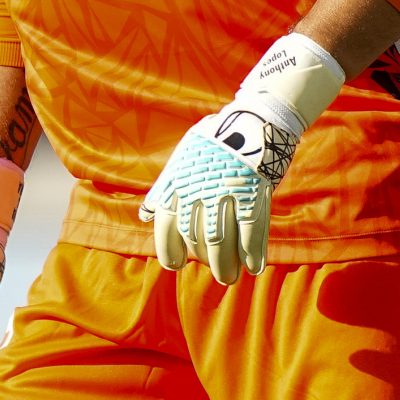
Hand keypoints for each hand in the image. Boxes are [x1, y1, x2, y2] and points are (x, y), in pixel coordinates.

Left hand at [140, 33, 345, 283]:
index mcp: (178, 183)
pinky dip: (252, 254)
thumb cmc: (213, 145)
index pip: (166, 226)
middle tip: (215, 274)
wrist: (253, 123)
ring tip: (230, 277)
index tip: (174, 264)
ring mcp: (225, 194)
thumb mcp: (181, 161)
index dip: (169, 250)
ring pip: (221, 243)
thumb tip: (144, 216)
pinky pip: (251, 234)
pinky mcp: (252, 195)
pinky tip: (254, 267)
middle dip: (204, 262)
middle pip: (196, 239)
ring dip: (225, 265)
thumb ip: (163, 189)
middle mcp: (197, 191)